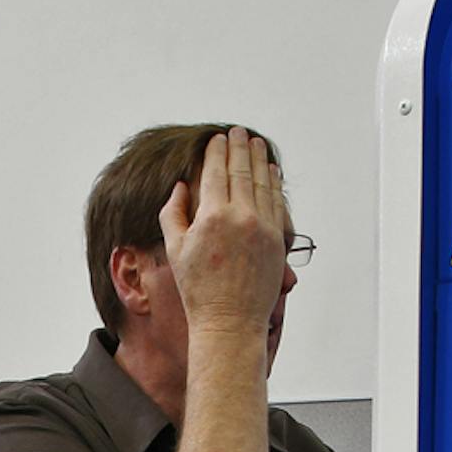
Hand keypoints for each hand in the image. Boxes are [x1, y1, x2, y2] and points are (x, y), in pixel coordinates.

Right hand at [159, 128, 286, 338]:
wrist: (229, 320)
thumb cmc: (198, 289)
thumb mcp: (175, 248)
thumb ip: (173, 212)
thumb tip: (181, 187)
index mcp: (211, 216)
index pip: (216, 172)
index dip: (217, 152)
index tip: (218, 139)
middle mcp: (240, 217)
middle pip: (242, 170)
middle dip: (240, 147)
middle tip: (239, 132)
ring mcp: (262, 227)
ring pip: (263, 183)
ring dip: (260, 160)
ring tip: (257, 144)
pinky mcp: (277, 240)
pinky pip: (277, 203)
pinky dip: (274, 184)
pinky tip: (272, 173)